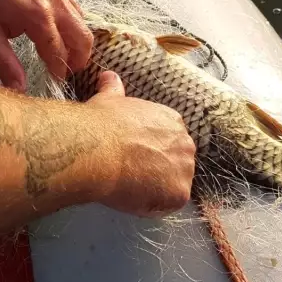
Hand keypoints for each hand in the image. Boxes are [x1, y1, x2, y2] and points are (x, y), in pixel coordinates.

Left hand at [0, 0, 92, 91]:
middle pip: (83, 38)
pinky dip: (74, 25)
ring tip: (63, 54)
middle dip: (79, 59)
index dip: (59, 71)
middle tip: (67, 71)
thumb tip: (18, 89)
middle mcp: (57, 4)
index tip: (56, 82)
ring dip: (78, 42)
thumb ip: (4, 63)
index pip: (59, 53)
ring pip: (83, 23)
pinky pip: (76, 9)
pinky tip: (58, 31)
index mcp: (39, 18)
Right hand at [88, 71, 195, 215]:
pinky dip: (150, 205)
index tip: (132, 155)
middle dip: (156, 170)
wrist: (97, 147)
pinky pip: (167, 205)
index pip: (167, 141)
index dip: (149, 151)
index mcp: (171, 120)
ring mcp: (185, 169)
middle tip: (129, 172)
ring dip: (154, 188)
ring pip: (172, 185)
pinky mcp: (179, 193)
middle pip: (175, 163)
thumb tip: (108, 76)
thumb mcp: (109, 99)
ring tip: (128, 185)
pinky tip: (130, 196)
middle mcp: (185, 143)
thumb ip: (114, 89)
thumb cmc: (101, 123)